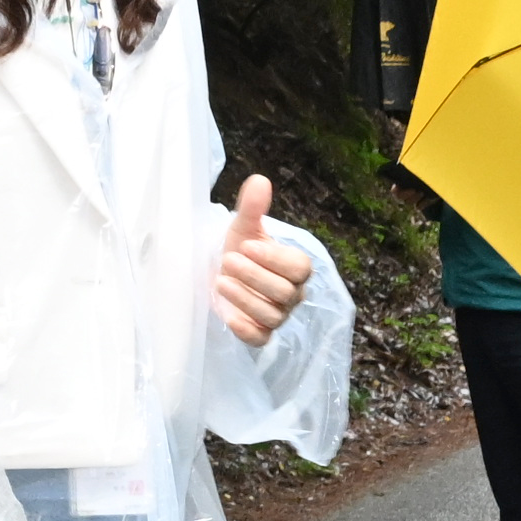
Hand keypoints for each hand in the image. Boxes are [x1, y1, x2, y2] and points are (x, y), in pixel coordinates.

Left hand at [209, 175, 312, 347]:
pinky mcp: (258, 333)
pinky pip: (261, 339)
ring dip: (245, 298)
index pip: (300, 268)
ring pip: (272, 316)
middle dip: (255, 276)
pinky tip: (228, 316)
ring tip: (221, 282)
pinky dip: (246, 330)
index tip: (247, 245)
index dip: (274, 259)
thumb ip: (253, 207)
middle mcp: (291, 294)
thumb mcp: (243, 227)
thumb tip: (260, 181)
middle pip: (285, 292)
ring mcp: (276, 316)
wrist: (220, 272)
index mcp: (294, 268)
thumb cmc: (239, 249)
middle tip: (229, 260)